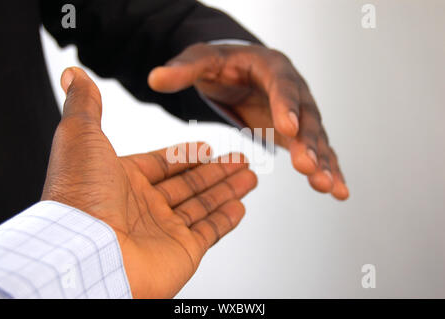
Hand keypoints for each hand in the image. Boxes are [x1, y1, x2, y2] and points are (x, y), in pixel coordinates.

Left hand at [42, 67, 257, 297]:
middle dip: (216, 169)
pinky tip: (240, 206)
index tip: (206, 147)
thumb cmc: (80, 196)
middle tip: (239, 159)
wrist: (86, 254)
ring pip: (203, 204)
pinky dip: (226, 219)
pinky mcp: (181, 252)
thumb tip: (74, 76)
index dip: (185, 155)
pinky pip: (209, 232)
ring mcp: (163, 231)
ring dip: (228, 189)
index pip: (162, 164)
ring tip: (249, 177)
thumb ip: (85, 105)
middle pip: (188, 183)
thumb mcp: (81, 135)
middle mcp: (142, 206)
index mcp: (122, 180)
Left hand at [148, 43, 348, 199]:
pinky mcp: (299, 131)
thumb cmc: (223, 65)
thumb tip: (155, 78)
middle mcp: (293, 90)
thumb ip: (183, 69)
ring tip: (330, 188)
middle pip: (306, 116)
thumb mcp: (202, 60)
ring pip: (317, 138)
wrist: (240, 69)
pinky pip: (318, 150)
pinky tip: (337, 189)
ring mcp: (300, 112)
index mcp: (271, 68)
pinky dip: (328, 169)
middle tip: (308, 167)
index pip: (281, 85)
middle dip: (308, 143)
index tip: (287, 127)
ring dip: (324, 163)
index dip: (285, 105)